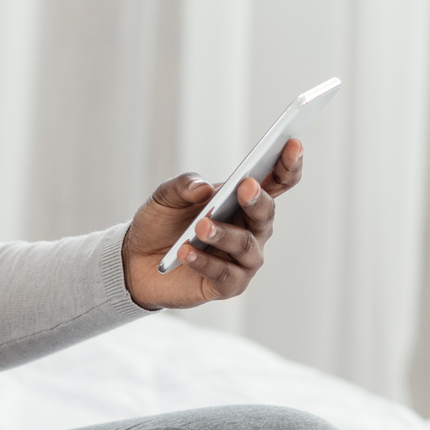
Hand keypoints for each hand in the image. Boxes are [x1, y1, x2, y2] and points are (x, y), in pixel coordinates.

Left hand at [121, 138, 304, 309]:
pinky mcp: (228, 286)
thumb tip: (203, 187)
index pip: (276, 182)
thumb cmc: (162, 224)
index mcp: (244, 201)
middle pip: (265, 213)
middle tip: (245, 186)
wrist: (136, 261)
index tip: (293, 143)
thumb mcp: (165, 197)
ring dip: (224, 234)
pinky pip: (224, 274)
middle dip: (257, 199)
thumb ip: (183, 186)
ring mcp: (243, 260)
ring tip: (201, 226)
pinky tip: (186, 252)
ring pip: (245, 246)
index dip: (288, 163)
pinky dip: (205, 262)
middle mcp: (251, 230)